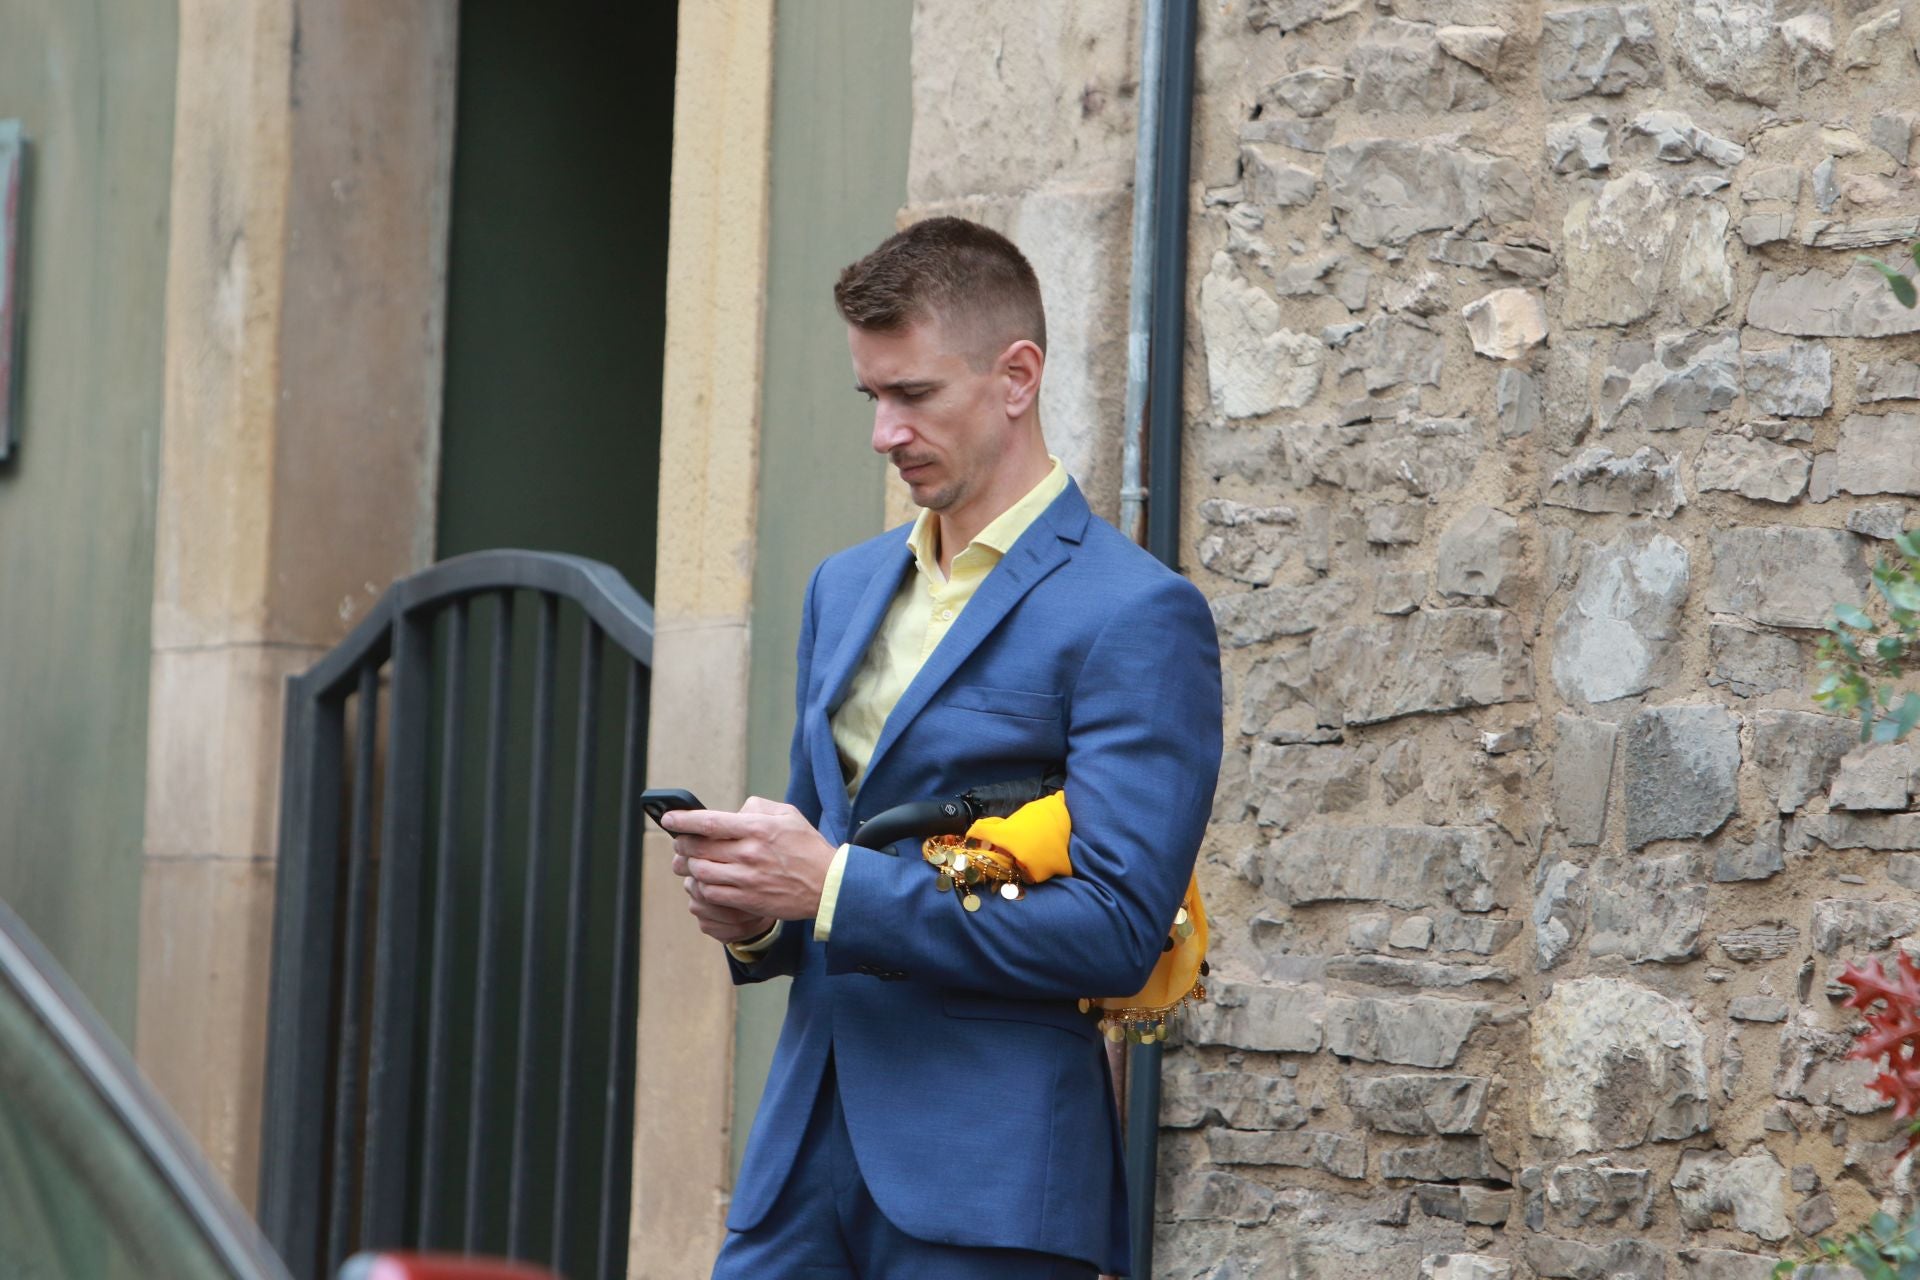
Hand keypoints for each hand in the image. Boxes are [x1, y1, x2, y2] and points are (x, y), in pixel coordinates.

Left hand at [664, 796, 836, 928]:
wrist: (828, 885)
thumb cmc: (807, 847)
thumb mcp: (788, 815)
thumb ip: (757, 807)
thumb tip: (733, 812)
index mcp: (757, 827)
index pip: (709, 822)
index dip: (683, 820)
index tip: (669, 818)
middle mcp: (749, 852)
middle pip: (699, 847)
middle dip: (682, 843)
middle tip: (679, 841)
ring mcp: (747, 878)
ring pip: (701, 871)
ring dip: (690, 865)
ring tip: (690, 861)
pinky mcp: (748, 899)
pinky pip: (712, 893)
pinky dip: (702, 887)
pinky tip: (704, 881)